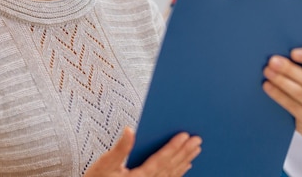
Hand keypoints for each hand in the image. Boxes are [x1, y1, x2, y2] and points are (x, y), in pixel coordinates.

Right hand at [85, 126, 201, 176]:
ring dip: (185, 161)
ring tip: (195, 150)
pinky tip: (185, 166)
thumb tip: (130, 129)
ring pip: (172, 174)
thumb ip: (120, 148)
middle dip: (185, 152)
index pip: (161, 160)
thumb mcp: (104, 165)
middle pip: (171, 167)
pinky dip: (178, 173)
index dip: (173, 147)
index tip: (185, 135)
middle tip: (197, 140)